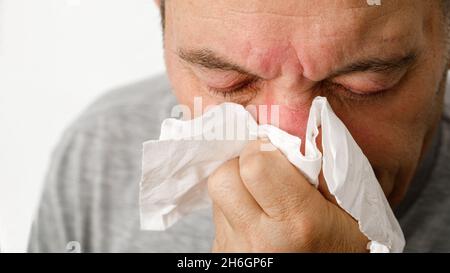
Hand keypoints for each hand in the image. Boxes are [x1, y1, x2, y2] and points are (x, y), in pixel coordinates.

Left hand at [208, 139, 368, 251]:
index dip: (265, 150)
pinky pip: (216, 217)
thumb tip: (297, 130)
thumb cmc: (344, 248)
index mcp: (297, 223)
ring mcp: (235, 252)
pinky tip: (257, 218)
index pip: (255, 164)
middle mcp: (259, 241)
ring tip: (263, 198)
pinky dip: (233, 208)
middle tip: (265, 172)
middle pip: (223, 178)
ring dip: (237, 185)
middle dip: (242, 165)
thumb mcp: (351, 211)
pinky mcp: (222, 257)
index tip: (278, 155)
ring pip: (217, 195)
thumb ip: (325, 169)